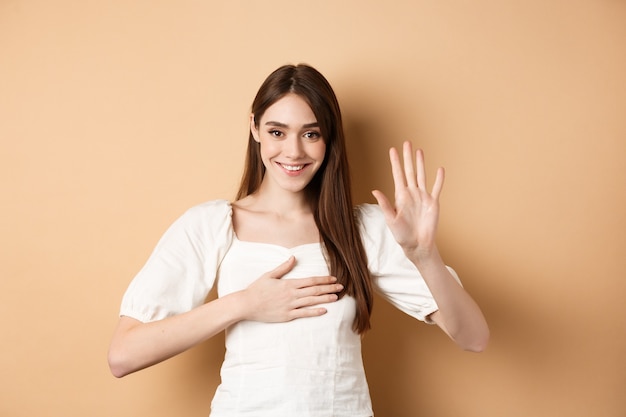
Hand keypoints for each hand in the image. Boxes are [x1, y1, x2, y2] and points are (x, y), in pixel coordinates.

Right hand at [242, 256, 342, 321]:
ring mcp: (290, 306)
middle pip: (314, 291)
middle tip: (341, 287)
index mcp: (288, 283)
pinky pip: (304, 314)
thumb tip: (293, 257)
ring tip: (336, 297)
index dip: (323, 280)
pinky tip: (324, 310)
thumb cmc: (257, 289)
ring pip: (311, 302)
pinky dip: (314, 312)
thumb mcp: (269, 275)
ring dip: (325, 299)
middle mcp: (292, 294)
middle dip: (329, 288)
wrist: (247, 304)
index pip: (310, 281)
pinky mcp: (287, 316)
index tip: (333, 279)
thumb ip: (284, 267)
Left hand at [371, 141, 444, 257]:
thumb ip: (384, 204)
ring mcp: (423, 197)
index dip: (395, 162)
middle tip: (407, 143)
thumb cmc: (402, 235)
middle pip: (410, 171)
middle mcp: (411, 194)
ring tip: (419, 151)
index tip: (392, 149)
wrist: (417, 245)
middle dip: (407, 157)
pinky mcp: (433, 203)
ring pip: (422, 176)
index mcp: (400, 196)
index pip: (397, 175)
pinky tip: (440, 169)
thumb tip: (375, 190)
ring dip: (421, 163)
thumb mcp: (391, 219)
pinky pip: (436, 188)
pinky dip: (439, 179)